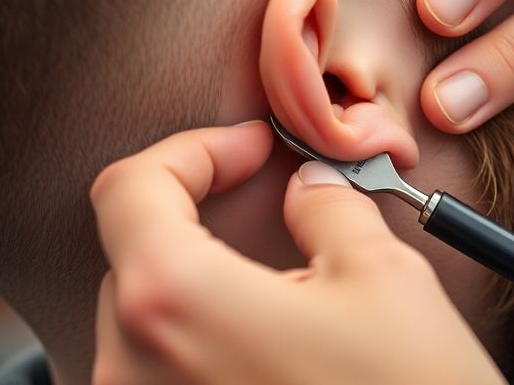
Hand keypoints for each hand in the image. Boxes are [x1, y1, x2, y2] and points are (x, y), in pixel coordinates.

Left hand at [89, 121, 504, 384]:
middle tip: (264, 203)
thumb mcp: (382, 280)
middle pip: (134, 253)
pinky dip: (200, 341)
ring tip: (276, 291)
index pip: (131, 189)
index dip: (191, 151)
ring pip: (146, 318)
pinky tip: (264, 348)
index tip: (245, 151)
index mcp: (173, 302)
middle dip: (197, 216)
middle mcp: (133, 367)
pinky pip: (160, 373)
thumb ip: (327, 208)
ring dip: (200, 284)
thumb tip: (309, 188)